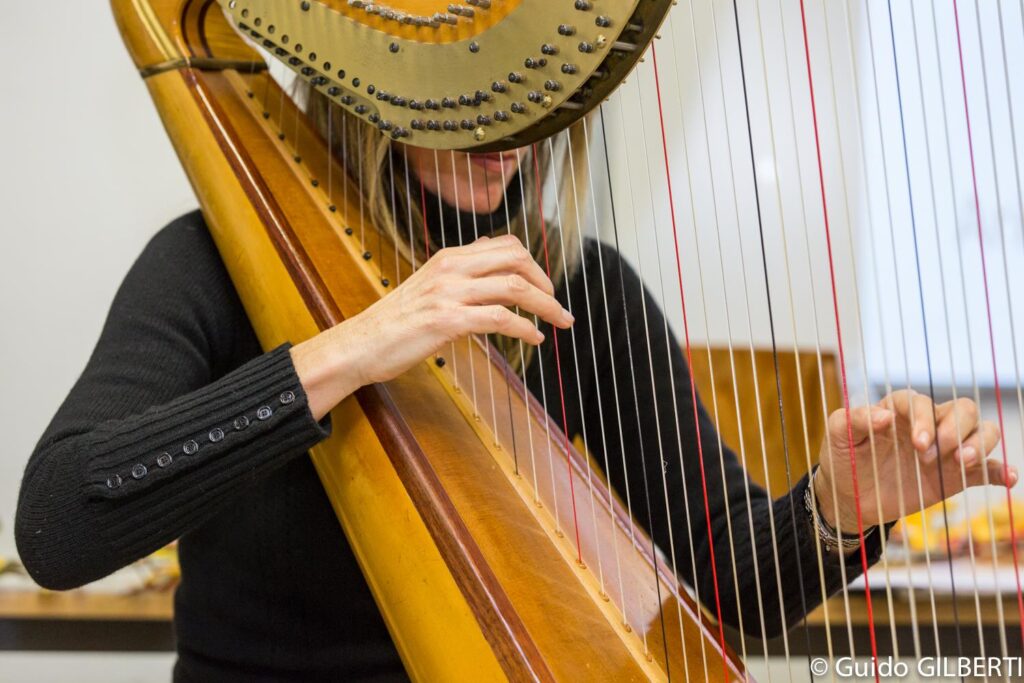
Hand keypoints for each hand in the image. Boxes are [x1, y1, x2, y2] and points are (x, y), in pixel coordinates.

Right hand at [291, 234, 573, 419]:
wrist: (360, 345)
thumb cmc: (394, 324)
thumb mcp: (428, 289)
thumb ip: (460, 279)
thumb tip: (492, 274)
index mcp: (448, 258)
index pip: (504, 245)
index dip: (533, 264)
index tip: (545, 286)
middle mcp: (451, 268)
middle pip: (516, 259)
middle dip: (545, 282)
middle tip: (558, 306)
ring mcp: (449, 293)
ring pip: (514, 288)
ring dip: (546, 306)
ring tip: (559, 322)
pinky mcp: (448, 321)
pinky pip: (500, 319)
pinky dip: (525, 329)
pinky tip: (534, 338)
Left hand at [815, 389, 1016, 532]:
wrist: (851, 496)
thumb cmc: (843, 459)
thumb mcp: (836, 436)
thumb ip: (852, 420)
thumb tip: (883, 416)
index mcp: (899, 409)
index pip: (921, 402)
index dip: (923, 419)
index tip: (918, 443)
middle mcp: (929, 424)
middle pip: (963, 410)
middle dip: (956, 429)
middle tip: (933, 454)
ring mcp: (946, 449)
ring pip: (983, 432)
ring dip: (980, 445)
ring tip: (962, 463)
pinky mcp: (956, 475)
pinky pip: (988, 469)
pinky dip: (1002, 471)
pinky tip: (1009, 478)